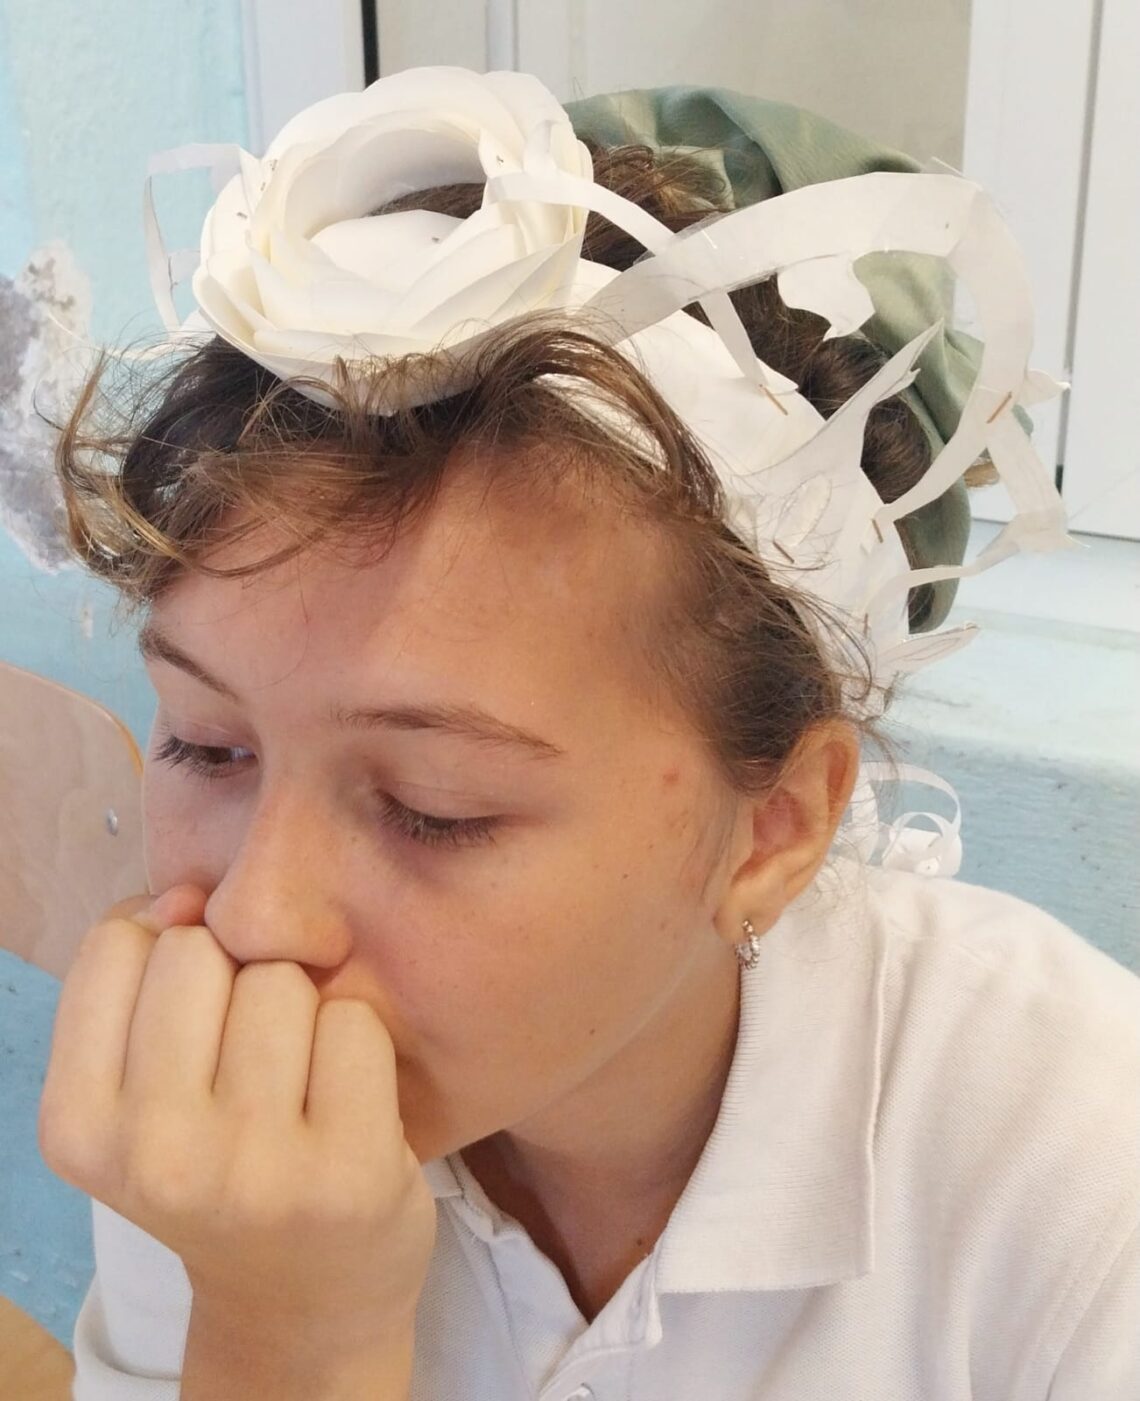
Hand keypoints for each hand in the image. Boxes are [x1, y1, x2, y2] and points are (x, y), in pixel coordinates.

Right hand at [38, 886, 436, 1352]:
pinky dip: (360, 1046)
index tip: (193, 1020)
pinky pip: (354, 1022)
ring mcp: (250, 1169)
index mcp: (75, 1127)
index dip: (167, 954)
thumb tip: (186, 893)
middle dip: (235, 981)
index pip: (119, 943)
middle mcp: (151, 1155)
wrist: (303, 1298)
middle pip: (201, 951)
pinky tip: (348, 1106)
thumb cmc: (221, 1164)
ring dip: (301, 1012)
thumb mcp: (141, 1087)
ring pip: (281, 978)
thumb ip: (143, 976)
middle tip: (252, 1063)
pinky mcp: (346, 1173)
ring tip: (299, 1085)